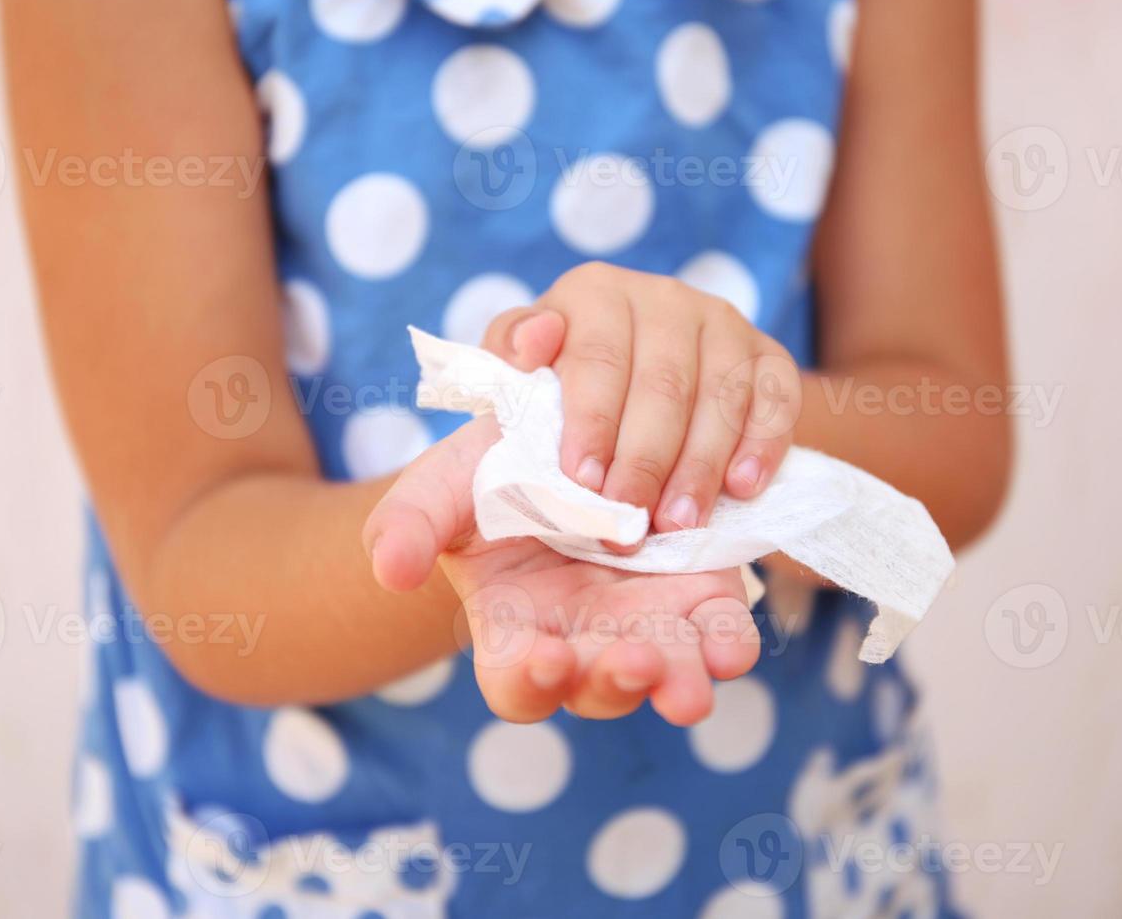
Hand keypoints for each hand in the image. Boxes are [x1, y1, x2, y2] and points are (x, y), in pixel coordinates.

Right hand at [362, 418, 759, 724]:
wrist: (563, 434)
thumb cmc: (488, 476)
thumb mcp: (440, 489)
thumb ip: (407, 525)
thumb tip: (390, 570)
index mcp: (516, 629)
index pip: (519, 682)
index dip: (531, 680)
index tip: (546, 657)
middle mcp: (584, 639)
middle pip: (600, 686)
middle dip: (617, 682)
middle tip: (632, 662)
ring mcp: (645, 621)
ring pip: (669, 672)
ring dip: (682, 680)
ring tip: (693, 680)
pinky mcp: (698, 592)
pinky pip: (718, 632)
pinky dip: (727, 643)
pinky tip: (731, 646)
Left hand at [482, 262, 801, 540]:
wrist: (626, 400)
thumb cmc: (558, 399)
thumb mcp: (515, 378)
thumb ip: (503, 362)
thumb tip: (531, 341)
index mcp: (594, 293)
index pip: (597, 356)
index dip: (591, 422)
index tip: (583, 484)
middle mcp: (662, 298)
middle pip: (662, 382)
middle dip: (645, 461)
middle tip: (630, 526)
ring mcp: (721, 323)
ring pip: (720, 395)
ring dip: (701, 466)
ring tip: (679, 524)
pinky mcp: (767, 355)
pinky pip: (777, 396)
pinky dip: (763, 444)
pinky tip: (742, 489)